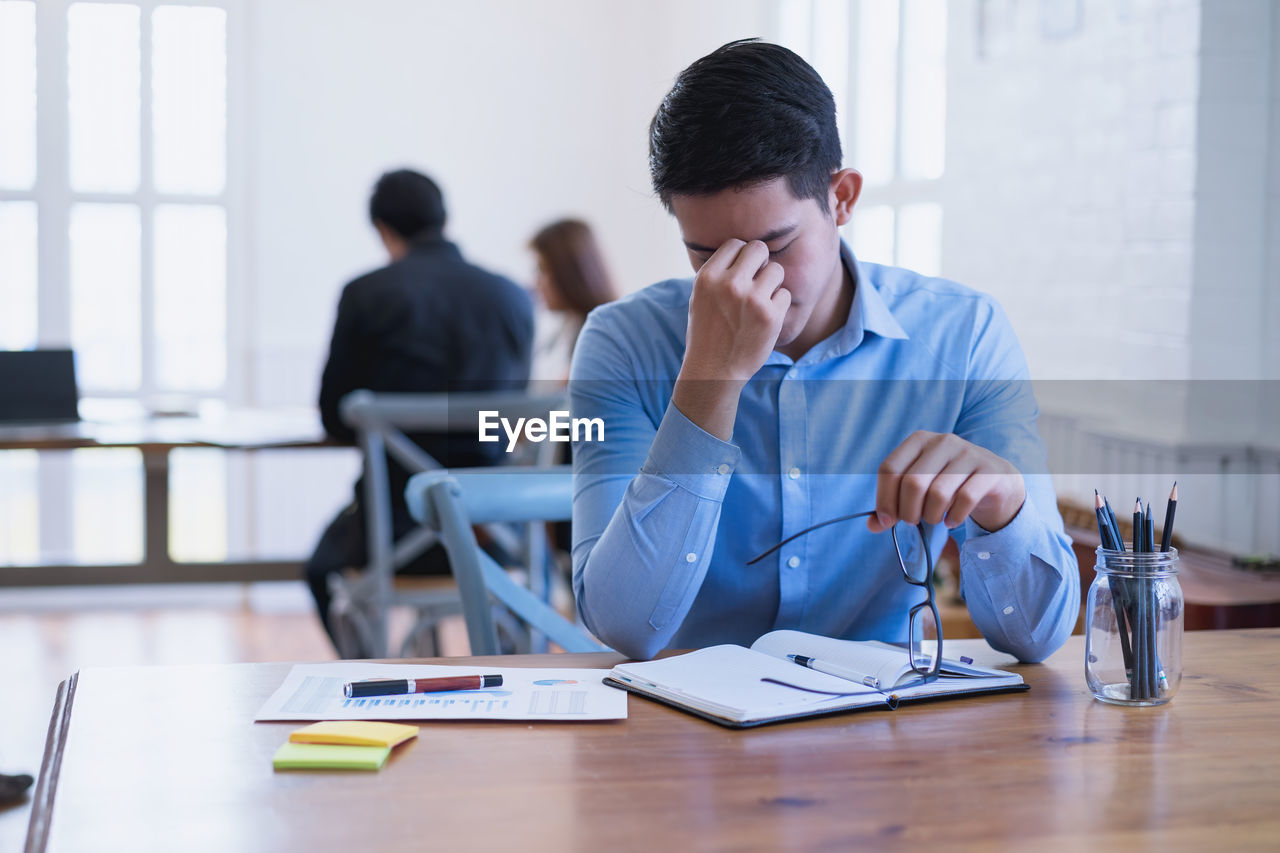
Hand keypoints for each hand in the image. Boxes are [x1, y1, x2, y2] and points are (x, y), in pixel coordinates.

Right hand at [672, 240, 790, 439]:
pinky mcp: (770, 315)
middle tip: (757, 281)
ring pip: (776, 270)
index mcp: (708, 277)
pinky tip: (765, 320)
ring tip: (761, 302)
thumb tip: (742, 249)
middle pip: (759, 248)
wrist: (714, 371)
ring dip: (773, 284)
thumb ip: (718, 273)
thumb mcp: (699, 298)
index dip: (742, 256)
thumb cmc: (707, 333)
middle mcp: (729, 284)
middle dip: (761, 262)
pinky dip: (779, 305)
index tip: (742, 271)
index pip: (735, 244)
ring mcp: (751, 299)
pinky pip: (785, 294)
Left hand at [867, 431, 1025, 533]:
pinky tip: (952, 520)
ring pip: (938, 493)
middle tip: (914, 521)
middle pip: (912, 483)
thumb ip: (894, 505)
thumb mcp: (919, 489)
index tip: (887, 521)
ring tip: (934, 519)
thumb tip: (873, 525)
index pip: (890, 469)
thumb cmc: (948, 484)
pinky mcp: (990, 471)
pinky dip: (954, 517)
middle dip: (908, 511)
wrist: (996, 481)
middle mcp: (943, 441)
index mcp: (919, 440)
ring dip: (931, 516)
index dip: (884, 499)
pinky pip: (965, 499)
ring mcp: (969, 454)